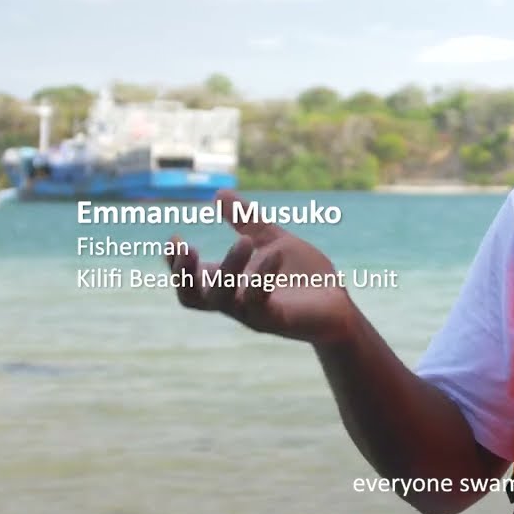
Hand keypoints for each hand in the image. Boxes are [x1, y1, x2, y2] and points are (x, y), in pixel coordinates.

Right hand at [165, 190, 358, 343]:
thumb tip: (219, 193)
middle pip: (192, 297)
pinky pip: (258, 303)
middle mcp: (235, 302)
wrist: (339, 305)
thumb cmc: (305, 277)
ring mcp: (253, 314)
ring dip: (229, 267)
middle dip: (183, 273)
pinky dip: (262, 277)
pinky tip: (273, 255)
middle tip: (186, 246)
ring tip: (244, 241)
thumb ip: (247, 221)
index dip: (175, 264)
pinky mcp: (276, 320)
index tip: (174, 237)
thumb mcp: (274, 241)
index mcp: (231, 284)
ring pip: (222, 298)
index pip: (190, 282)